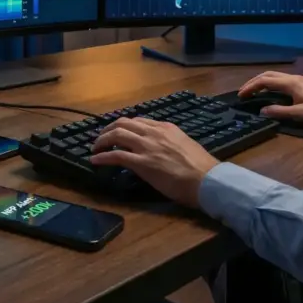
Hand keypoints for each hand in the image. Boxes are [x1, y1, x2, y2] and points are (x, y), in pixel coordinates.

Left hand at [91, 117, 218, 207]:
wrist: (208, 180)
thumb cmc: (202, 168)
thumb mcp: (185, 145)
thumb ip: (170, 143)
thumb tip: (160, 149)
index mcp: (166, 128)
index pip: (139, 121)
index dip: (125, 126)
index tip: (118, 132)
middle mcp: (154, 133)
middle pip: (124, 123)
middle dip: (109, 129)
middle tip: (101, 138)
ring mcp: (147, 147)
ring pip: (117, 134)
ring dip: (102, 140)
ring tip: (95, 148)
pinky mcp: (142, 163)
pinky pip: (115, 155)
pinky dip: (102, 157)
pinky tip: (95, 161)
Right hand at [237, 71, 302, 127]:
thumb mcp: (300, 114)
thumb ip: (279, 112)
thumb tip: (262, 110)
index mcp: (291, 83)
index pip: (265, 81)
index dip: (251, 87)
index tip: (241, 95)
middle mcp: (294, 78)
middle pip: (268, 74)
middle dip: (253, 82)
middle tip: (243, 92)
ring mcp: (299, 80)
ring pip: (275, 76)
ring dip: (262, 82)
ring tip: (253, 91)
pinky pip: (281, 80)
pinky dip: (270, 84)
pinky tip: (269, 92)